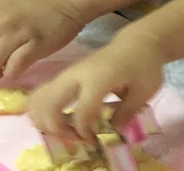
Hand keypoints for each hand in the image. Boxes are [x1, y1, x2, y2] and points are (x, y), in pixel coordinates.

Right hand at [28, 30, 164, 141]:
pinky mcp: (64, 75)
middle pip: (49, 105)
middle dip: (57, 129)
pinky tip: (57, 121)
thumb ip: (127, 113)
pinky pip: (41, 93)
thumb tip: (112, 132)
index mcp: (98, 78)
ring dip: (45, 121)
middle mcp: (76, 74)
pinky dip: (42, 111)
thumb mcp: (145, 91)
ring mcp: (67, 73)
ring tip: (65, 131)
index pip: (81, 113)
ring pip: (39, 99)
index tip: (94, 141)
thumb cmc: (143, 65)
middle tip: (75, 139)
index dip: (84, 133)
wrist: (136, 42)